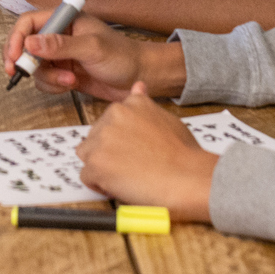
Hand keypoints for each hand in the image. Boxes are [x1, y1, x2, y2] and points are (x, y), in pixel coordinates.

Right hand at [2, 15, 183, 100]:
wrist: (139, 77)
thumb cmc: (122, 56)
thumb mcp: (92, 48)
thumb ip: (60, 45)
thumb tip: (30, 43)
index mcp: (66, 19)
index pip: (29, 22)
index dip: (16, 38)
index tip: (14, 56)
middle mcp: (60, 35)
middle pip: (25, 44)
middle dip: (22, 60)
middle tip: (18, 72)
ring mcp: (61, 55)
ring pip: (35, 66)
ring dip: (47, 77)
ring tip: (69, 81)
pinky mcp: (64, 72)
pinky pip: (45, 80)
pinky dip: (53, 86)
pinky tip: (71, 85)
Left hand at [75, 84, 215, 220]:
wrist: (187, 177)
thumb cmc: (183, 154)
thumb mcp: (166, 118)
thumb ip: (145, 106)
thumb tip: (138, 87)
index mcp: (130, 103)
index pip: (109, 121)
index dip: (120, 140)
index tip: (133, 150)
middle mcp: (113, 116)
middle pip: (95, 137)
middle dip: (108, 152)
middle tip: (132, 165)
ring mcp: (102, 139)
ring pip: (88, 155)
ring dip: (102, 167)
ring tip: (127, 176)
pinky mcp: (96, 163)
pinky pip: (87, 177)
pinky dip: (100, 185)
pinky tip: (122, 186)